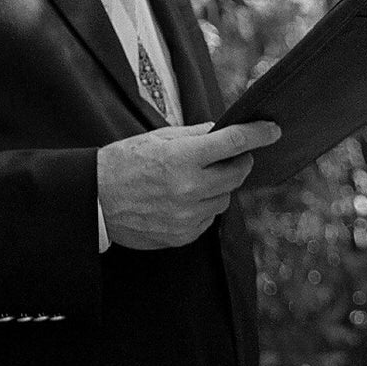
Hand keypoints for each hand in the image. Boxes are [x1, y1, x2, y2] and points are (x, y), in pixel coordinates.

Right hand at [97, 121, 282, 249]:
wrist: (93, 202)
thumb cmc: (123, 164)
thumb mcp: (157, 139)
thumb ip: (195, 135)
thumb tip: (225, 131)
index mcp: (182, 158)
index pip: (234, 142)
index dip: (259, 134)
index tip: (273, 130)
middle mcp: (189, 188)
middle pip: (237, 173)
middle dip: (239, 161)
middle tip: (229, 155)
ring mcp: (187, 216)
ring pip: (226, 198)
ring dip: (220, 186)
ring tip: (196, 179)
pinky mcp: (183, 235)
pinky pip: (210, 218)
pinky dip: (205, 207)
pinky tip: (184, 199)